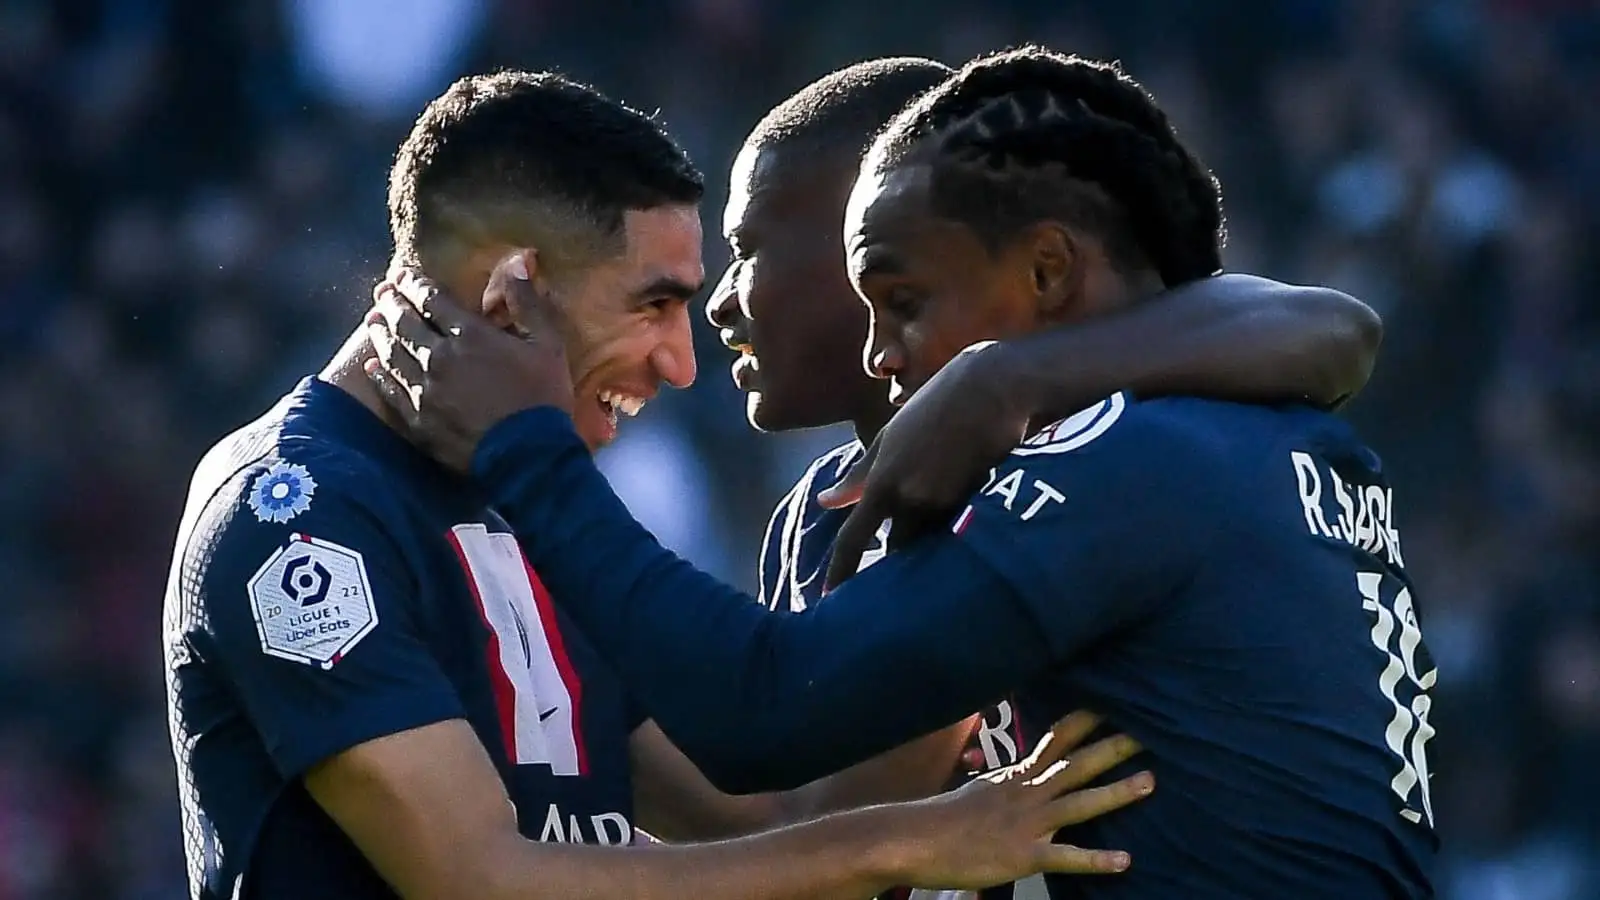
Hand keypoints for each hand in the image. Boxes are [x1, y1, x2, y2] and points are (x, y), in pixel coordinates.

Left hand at [363, 256, 572, 472]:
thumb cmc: (543, 398)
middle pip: (405, 323)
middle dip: (392, 303)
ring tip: (373, 320)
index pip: (431, 299)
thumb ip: (528, 302)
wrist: (530, 456)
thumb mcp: (548, 344)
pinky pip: (392, 392)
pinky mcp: (419, 421)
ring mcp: (425, 391)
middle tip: (382, 292)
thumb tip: (518, 263)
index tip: (403, 275)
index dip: (414, 284)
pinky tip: (373, 367)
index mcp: (469, 335)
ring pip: (393, 354)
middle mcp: (439, 358)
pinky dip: (380, 376)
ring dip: (381, 333)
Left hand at [821, 341, 1030, 589]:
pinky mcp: (978, 504)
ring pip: (929, 544)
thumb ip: (858, 474)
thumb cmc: (933, 407)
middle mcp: (912, 499)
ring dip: (926, 544)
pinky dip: (951, 532)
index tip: (829, 598)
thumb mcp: (888, 436)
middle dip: (896, 555)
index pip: (854, 539)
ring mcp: (947, 504)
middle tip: (898, 550)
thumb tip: (826, 502)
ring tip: (935, 527)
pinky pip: (957, 532)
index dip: (840, 573)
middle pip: (898, 550)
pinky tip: (959, 520)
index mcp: (883, 482)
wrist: (992, 389)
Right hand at [886, 710, 1149, 888]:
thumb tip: (1021, 773)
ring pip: (1079, 803)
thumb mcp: (981, 788)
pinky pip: (1066, 857)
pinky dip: (1096, 859)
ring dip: (1116, 793)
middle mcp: (1028, 792)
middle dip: (1113, 747)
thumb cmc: (947, 817)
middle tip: (1150, 732)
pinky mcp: (1024, 855)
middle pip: (1077, 764)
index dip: (1087, 720)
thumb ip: (1008, 781)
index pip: (1057, 738)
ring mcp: (1027, 823)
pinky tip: (1124, 862)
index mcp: (1018, 774)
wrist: (917, 839)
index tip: (1115, 702)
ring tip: (1150, 783)